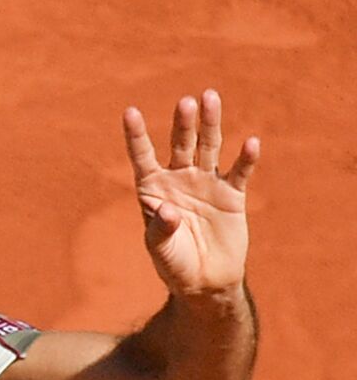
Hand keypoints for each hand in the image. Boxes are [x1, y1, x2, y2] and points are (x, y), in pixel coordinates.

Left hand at [122, 89, 259, 297]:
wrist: (204, 281)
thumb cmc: (173, 263)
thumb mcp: (160, 249)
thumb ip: (160, 228)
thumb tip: (168, 210)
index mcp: (152, 188)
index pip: (142, 155)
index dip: (136, 135)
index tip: (129, 112)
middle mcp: (178, 178)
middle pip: (180, 143)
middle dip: (183, 123)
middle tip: (186, 101)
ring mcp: (205, 183)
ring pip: (208, 147)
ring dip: (210, 124)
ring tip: (211, 98)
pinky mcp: (232, 195)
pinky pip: (239, 173)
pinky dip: (245, 158)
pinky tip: (250, 143)